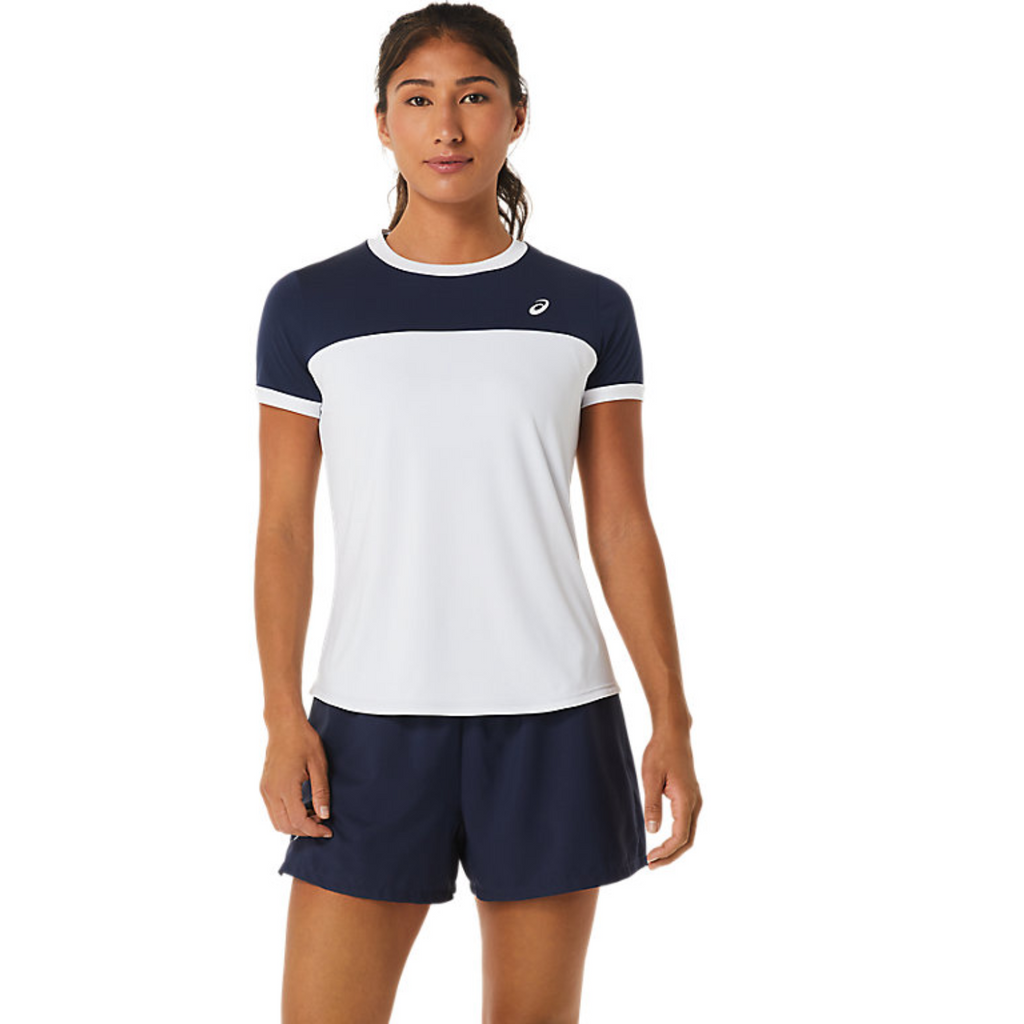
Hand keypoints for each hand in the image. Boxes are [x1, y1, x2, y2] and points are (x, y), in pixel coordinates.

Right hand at [260, 718, 333, 838]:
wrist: (284, 725)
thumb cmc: (303, 741)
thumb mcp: (318, 765)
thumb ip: (321, 792)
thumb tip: (324, 816)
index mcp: (285, 786)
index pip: (298, 821)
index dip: (314, 830)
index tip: (328, 831)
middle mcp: (271, 791)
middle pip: (285, 826)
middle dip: (305, 831)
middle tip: (322, 824)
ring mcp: (265, 790)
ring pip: (277, 822)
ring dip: (295, 825)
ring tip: (314, 816)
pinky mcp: (264, 787)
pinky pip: (273, 811)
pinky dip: (287, 816)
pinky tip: (302, 807)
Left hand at [642, 722, 700, 868]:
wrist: (674, 733)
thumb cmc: (661, 752)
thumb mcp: (650, 778)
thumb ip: (652, 805)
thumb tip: (652, 831)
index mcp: (686, 800)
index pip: (680, 837)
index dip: (666, 852)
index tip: (649, 859)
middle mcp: (695, 803)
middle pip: (687, 840)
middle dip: (670, 856)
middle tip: (651, 865)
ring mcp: (695, 800)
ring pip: (689, 833)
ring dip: (674, 848)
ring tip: (656, 857)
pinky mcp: (690, 796)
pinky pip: (687, 823)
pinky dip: (677, 837)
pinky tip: (664, 840)